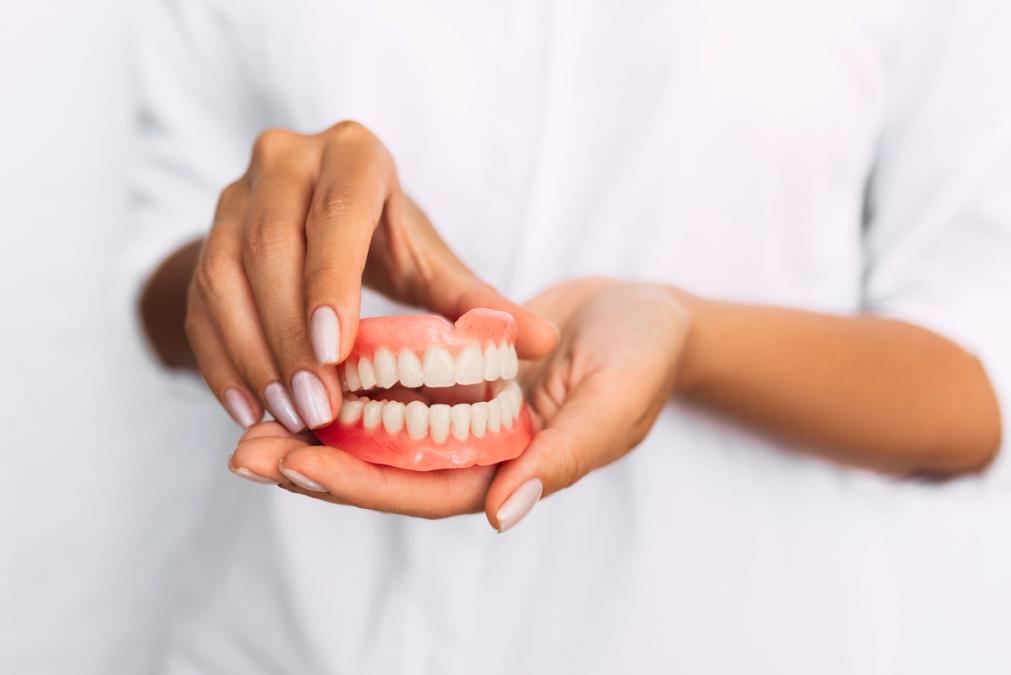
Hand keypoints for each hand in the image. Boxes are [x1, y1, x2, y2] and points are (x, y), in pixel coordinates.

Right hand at [184, 121, 557, 432]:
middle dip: (291, 336)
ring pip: (224, 276)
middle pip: (272, 248)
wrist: (321, 226)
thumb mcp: (431, 263)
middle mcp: (284, 161)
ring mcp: (235, 196)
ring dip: (253, 355)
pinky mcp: (206, 238)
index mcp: (353, 156)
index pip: (337, 214)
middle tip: (315, 407)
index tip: (337, 352)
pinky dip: (220, 361)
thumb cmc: (388, 241)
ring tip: (285, 417)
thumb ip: (476, 302)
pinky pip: (198, 302)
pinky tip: (247, 410)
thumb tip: (543, 342)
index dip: (331, 280)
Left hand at [228, 277, 691, 530]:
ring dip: (317, 430)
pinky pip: (393, 389)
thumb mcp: (613, 399)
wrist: (647, 312)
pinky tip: (300, 368)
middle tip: (244, 453)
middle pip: (386, 471)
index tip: (297, 467)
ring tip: (249, 422)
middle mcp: (478, 452)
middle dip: (316, 466)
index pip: (425, 490)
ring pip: (379, 434)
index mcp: (514, 469)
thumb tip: (502, 512)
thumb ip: (564, 455)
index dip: (361, 484)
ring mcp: (464, 417)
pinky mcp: (455, 379)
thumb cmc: (643, 354)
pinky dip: (348, 385)